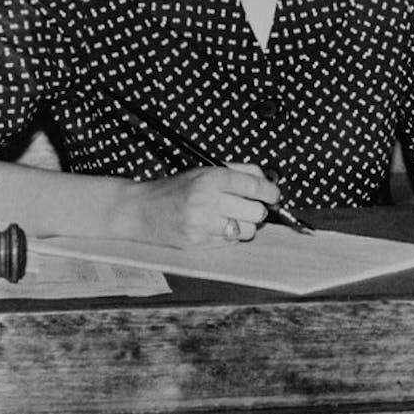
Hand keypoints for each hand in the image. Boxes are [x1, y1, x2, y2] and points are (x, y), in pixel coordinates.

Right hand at [120, 163, 280, 248]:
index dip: (271, 192)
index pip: (254, 186)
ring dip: (245, 225)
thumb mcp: (203, 170)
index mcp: (211, 177)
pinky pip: (230, 242)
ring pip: (247, 231)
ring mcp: (203, 224)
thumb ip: (236, 172)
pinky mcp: (198, 243)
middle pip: (256, 211)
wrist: (139, 210)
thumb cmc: (173, 188)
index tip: (273, 195)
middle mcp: (208, 200)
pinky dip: (230, 236)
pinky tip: (217, 227)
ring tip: (231, 217)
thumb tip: (265, 181)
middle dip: (258, 210)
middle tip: (249, 206)